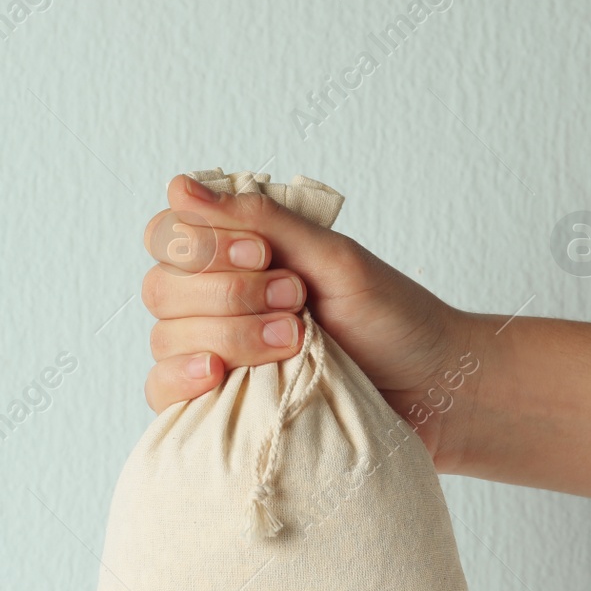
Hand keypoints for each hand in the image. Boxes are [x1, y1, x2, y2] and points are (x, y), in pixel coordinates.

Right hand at [141, 174, 480, 462]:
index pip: (168, 234)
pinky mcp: (214, 404)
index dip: (204, 247)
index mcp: (236, 255)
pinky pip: (160, 389)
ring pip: (164, 336)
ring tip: (295, 343)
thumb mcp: (332, 257)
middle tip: (296, 303)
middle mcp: (213, 300)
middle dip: (229, 294)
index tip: (264, 256)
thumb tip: (181, 187)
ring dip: (230, 336)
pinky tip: (219, 376)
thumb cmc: (392, 318)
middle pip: (161, 287)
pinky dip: (183, 378)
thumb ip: (259, 219)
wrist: (431, 391)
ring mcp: (209, 353)